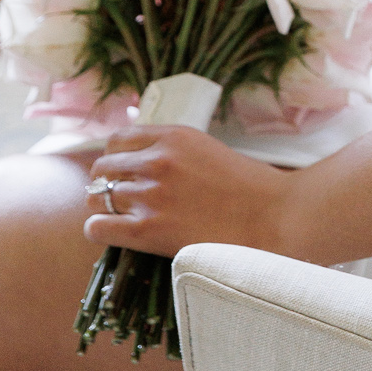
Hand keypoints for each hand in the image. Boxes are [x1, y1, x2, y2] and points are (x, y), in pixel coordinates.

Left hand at [84, 128, 294, 258]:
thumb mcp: (207, 150)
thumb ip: (174, 151)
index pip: (118, 139)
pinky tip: (115, 234)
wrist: (273, 217)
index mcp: (174, 135)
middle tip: (117, 198)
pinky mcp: (147, 229)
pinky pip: (98, 227)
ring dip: (105, 208)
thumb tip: (141, 160)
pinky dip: (100, 230)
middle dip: (105, 183)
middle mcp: (157, 160)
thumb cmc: (249, 187)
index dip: (115, 157)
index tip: (121, 171)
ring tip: (119, 218)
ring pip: (98, 197)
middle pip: (102, 168)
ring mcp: (150, 194)